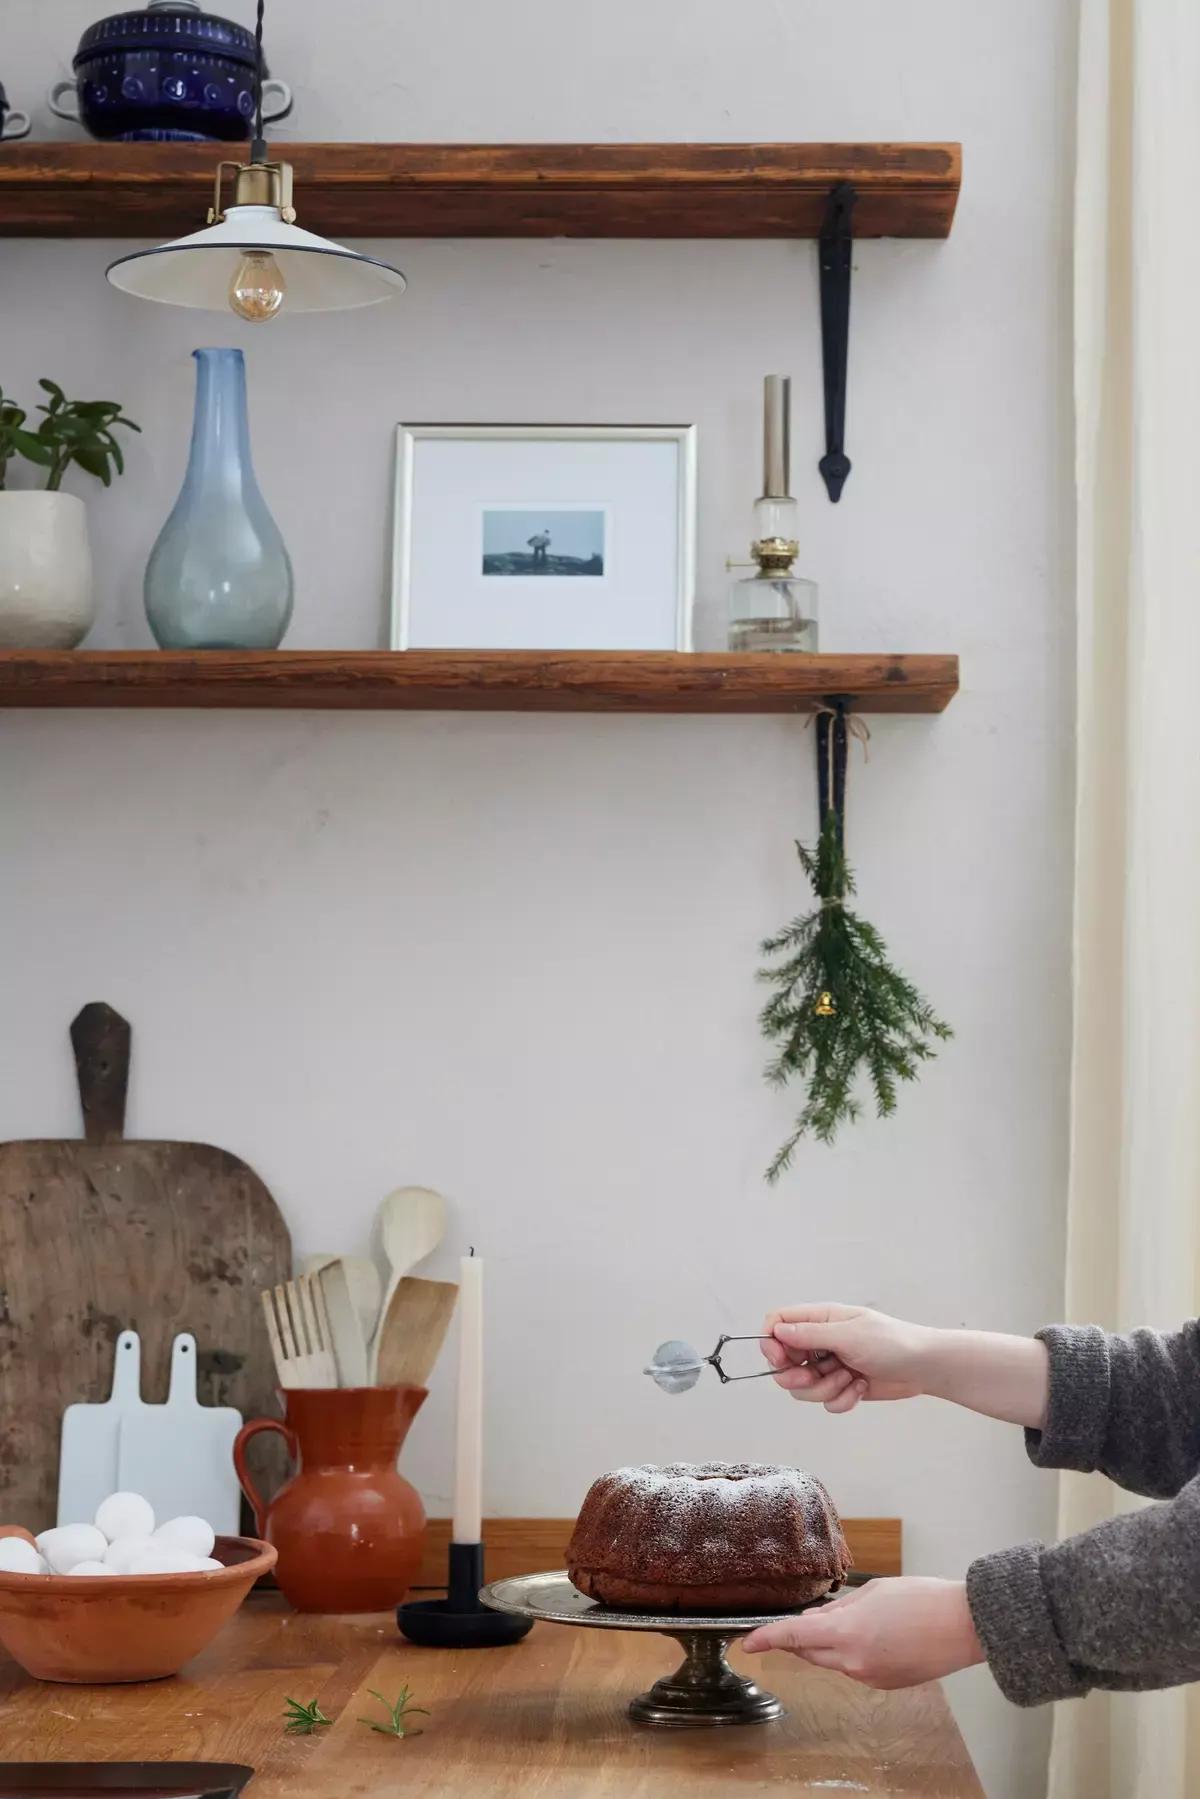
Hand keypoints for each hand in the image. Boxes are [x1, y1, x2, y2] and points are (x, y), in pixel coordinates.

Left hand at [742, 1577, 983, 1688]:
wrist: (963, 1627)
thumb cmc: (921, 1600)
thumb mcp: (873, 1592)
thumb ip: (840, 1606)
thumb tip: (818, 1615)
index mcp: (846, 1632)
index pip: (794, 1636)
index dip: (767, 1638)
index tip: (748, 1642)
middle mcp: (853, 1661)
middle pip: (809, 1651)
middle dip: (798, 1638)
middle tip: (795, 1620)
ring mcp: (869, 1677)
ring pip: (832, 1661)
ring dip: (828, 1643)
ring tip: (851, 1619)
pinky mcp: (884, 1685)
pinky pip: (855, 1668)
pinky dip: (852, 1653)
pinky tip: (874, 1636)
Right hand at [761, 1303, 933, 1410]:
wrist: (924, 1367)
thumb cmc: (893, 1342)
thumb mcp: (849, 1335)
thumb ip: (810, 1334)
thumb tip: (777, 1331)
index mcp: (819, 1320)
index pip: (777, 1323)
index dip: (771, 1342)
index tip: (781, 1360)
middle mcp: (820, 1342)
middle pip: (783, 1362)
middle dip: (797, 1376)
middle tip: (815, 1377)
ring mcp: (830, 1366)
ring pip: (803, 1387)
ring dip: (825, 1389)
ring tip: (849, 1379)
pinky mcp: (841, 1387)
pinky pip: (825, 1401)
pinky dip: (841, 1399)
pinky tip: (860, 1387)